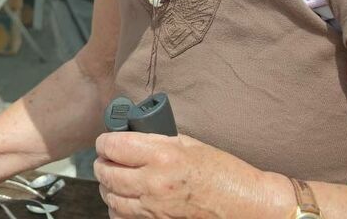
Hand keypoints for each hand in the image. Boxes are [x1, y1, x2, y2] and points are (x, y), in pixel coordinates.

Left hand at [94, 132, 286, 218]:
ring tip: (112, 178)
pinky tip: (123, 199)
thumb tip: (132, 135)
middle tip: (105, 158)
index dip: (104, 142)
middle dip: (101, 163)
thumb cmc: (223, 171)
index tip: (105, 141)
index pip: (113, 146)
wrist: (245, 203)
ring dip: (107, 186)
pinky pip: (123, 217)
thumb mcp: (189, 143)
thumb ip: (157, 139)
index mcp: (162, 155)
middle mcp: (154, 182)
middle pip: (106, 173)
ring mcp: (155, 207)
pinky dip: (117, 208)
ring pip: (111, 197)